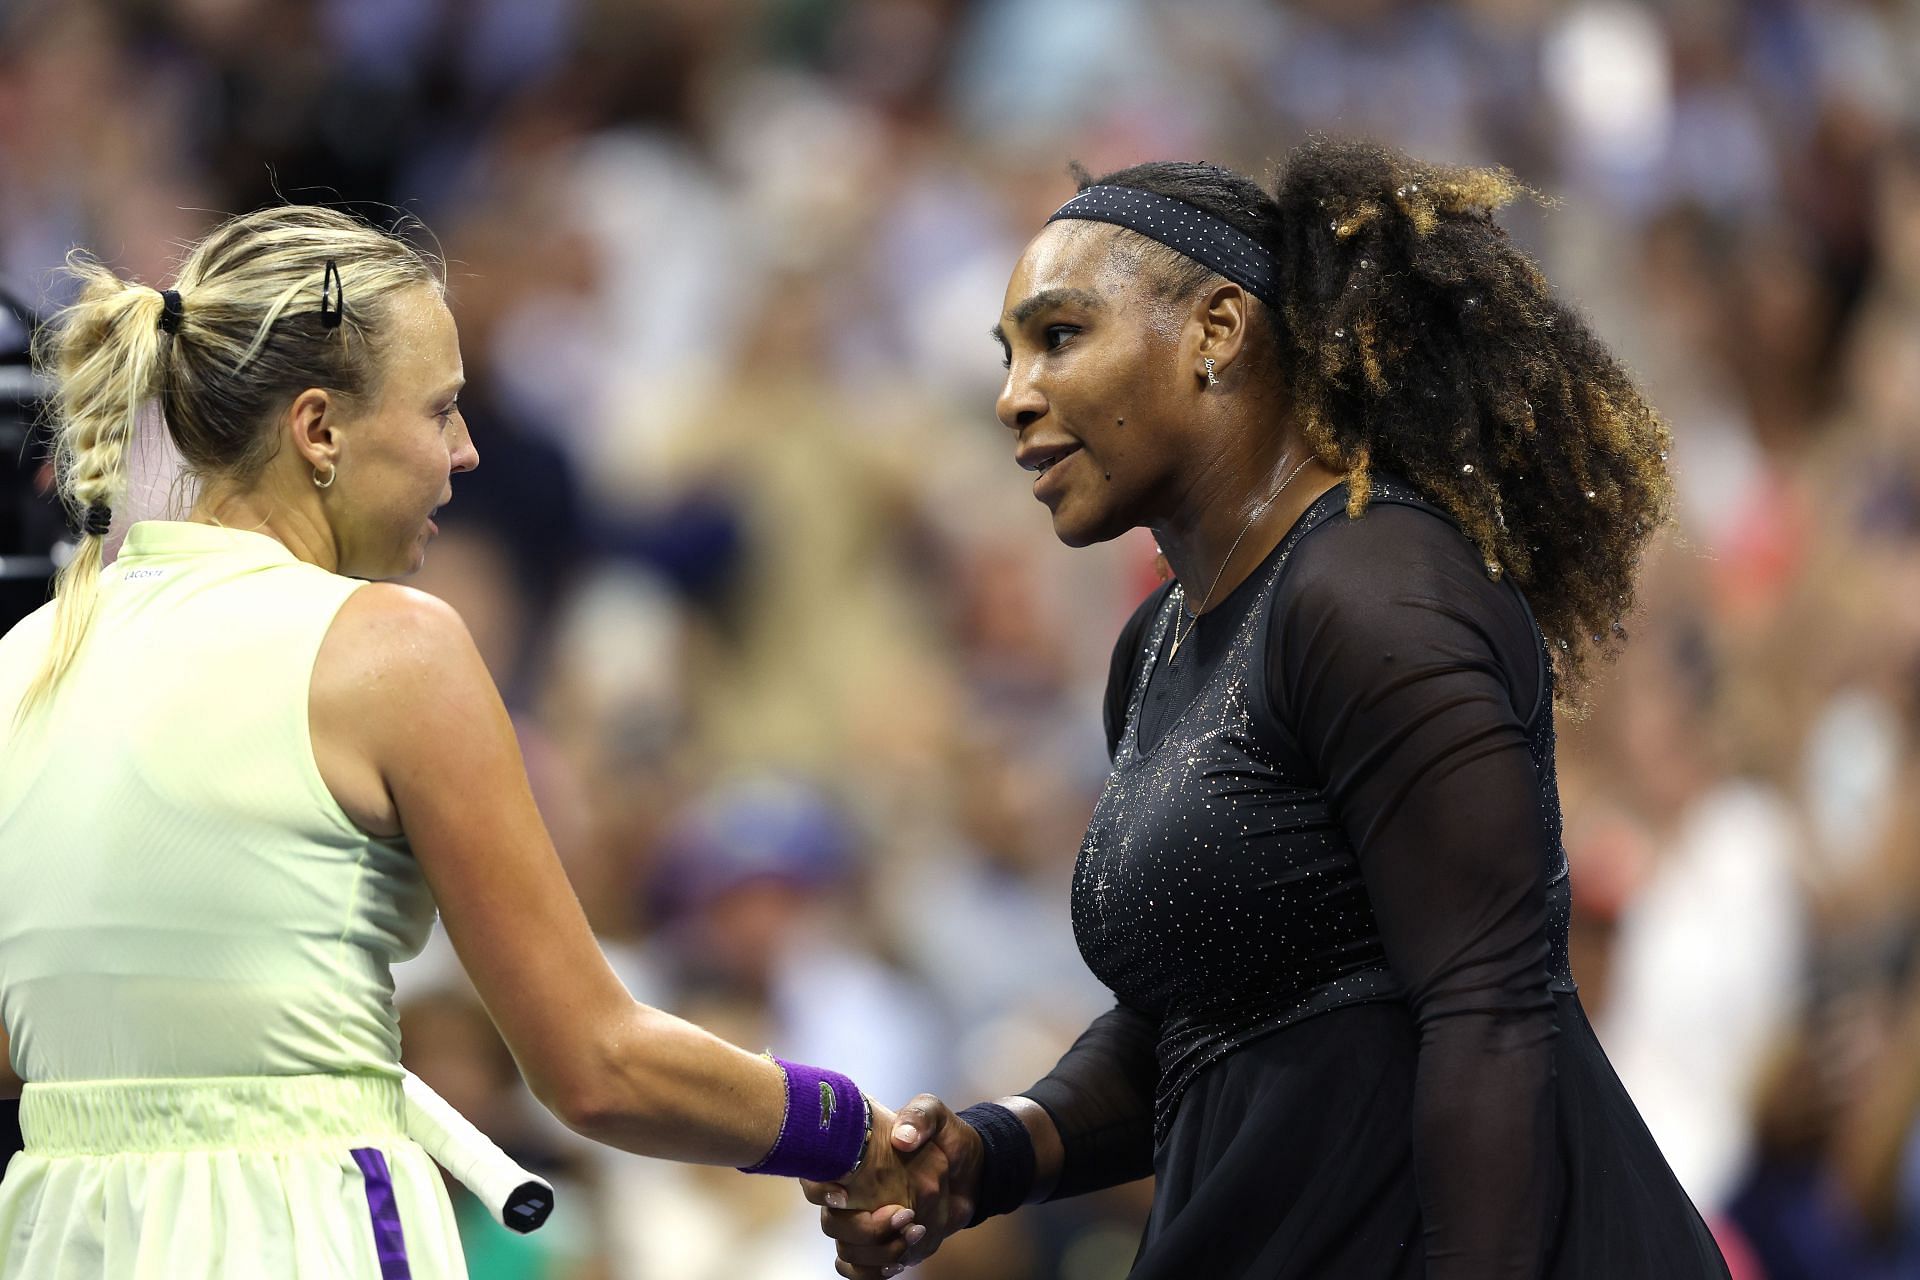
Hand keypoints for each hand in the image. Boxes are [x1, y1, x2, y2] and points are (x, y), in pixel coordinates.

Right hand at [803, 1094, 983, 1278]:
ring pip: (847, 1252)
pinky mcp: (878, 1246)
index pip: (816, 1178)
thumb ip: (920, 1116)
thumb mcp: (934, 1114)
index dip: (820, 1190)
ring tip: (916, 1233)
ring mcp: (862, 1223)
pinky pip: (858, 1271)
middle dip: (867, 1229)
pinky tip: (899, 1261)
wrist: (969, 1171)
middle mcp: (850, 1194)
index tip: (845, 1195)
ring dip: (879, 1252)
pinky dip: (875, 1272)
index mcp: (853, 1161)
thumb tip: (902, 1139)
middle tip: (906, 1214)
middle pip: (832, 1225)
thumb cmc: (945, 1138)